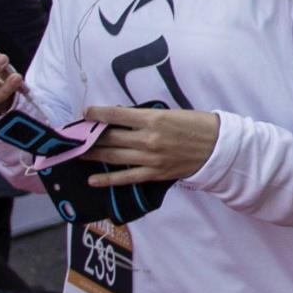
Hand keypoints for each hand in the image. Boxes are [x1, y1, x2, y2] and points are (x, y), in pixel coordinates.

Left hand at [77, 105, 219, 188]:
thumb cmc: (196, 125)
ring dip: (92, 154)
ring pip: (113, 156)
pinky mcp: (154, 174)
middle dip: (90, 135)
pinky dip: (108, 179)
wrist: (218, 147)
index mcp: (153, 119)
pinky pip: (126, 177)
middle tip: (74, 135)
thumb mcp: (171, 113)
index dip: (97, 113)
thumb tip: (121, 119)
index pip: (117, 115)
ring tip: (76, 153)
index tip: (85, 112)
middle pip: (110, 137)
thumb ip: (146, 117)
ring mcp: (150, 158)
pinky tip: (92, 179)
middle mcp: (148, 139)